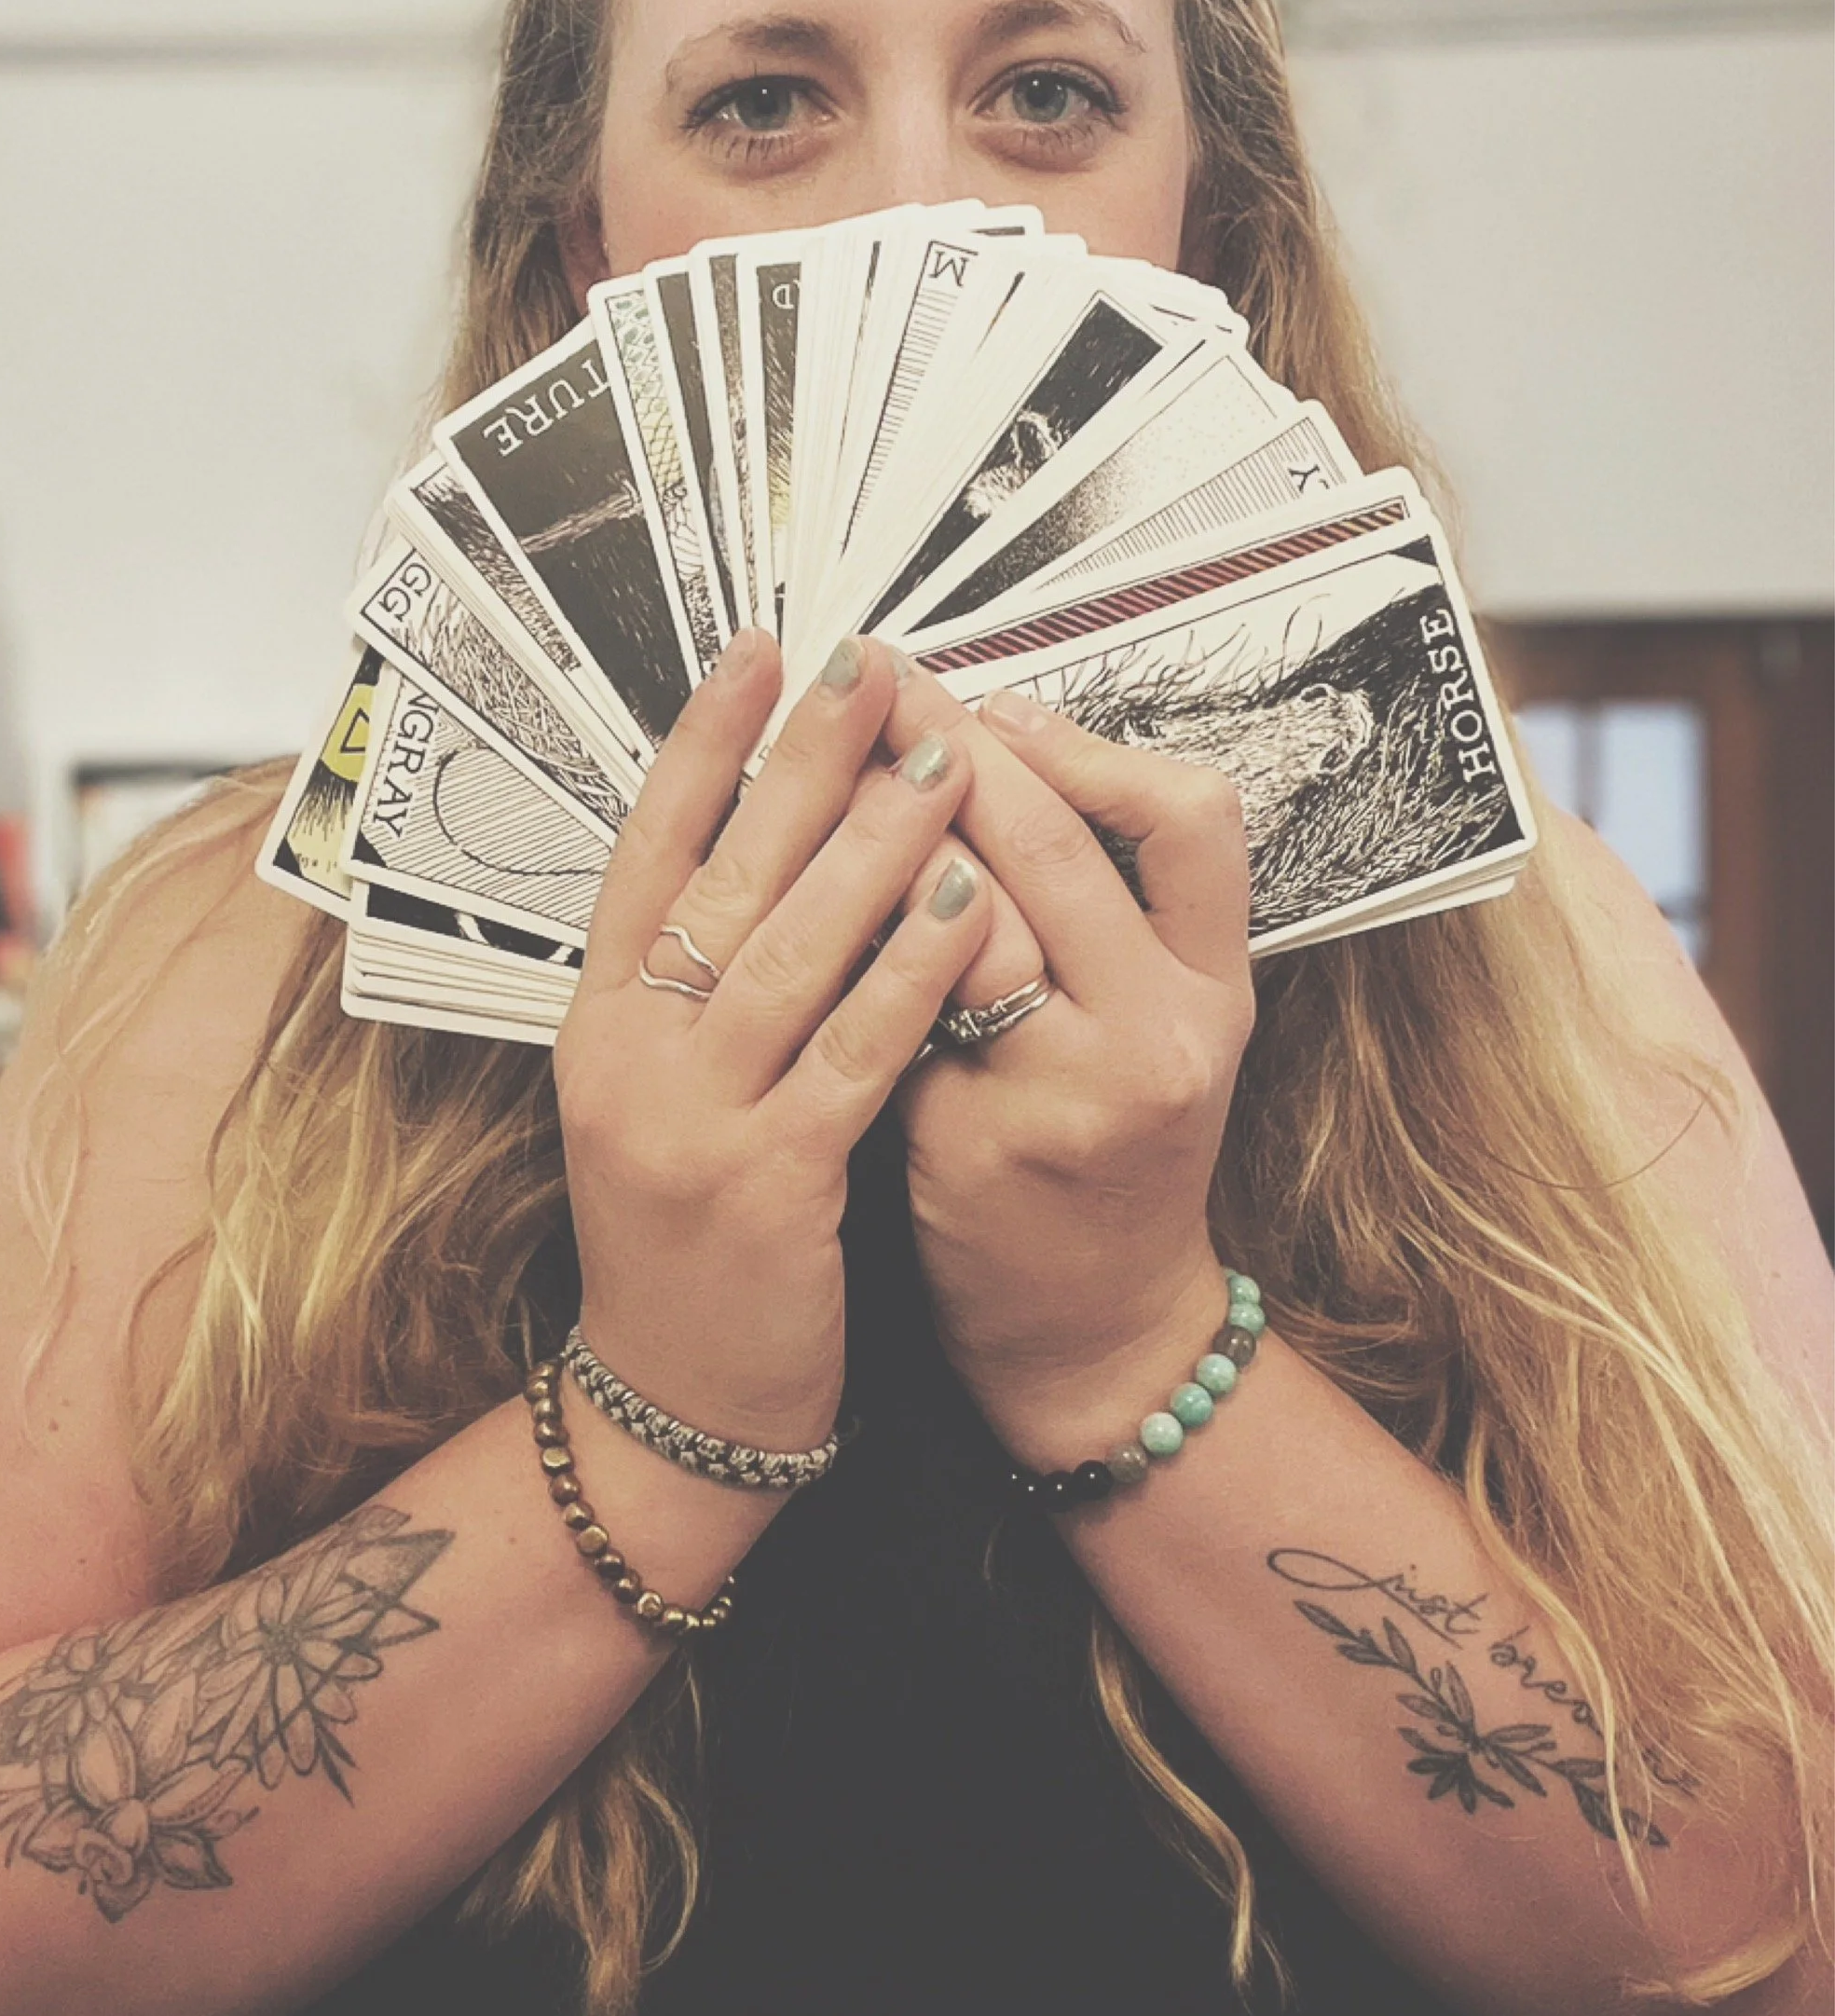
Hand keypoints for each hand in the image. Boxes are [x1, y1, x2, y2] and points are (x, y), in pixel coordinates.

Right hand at [554, 632, 993, 1455]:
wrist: (667, 1414)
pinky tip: (964, 902)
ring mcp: (686, 1121)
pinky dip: (909, 973)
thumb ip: (694, 989)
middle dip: (802, 759)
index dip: (703, 744)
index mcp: (595, 1023)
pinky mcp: (764, 1187)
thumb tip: (774, 848)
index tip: (762, 649)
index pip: (644, 849)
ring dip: (869, 843)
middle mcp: (624, 1056)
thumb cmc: (685, 1245)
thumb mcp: (654, 1101)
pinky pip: (851, 1055)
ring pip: (785, 951)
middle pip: (721, 875)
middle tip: (874, 662)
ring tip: (944, 753)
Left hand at [881, 668, 1255, 1467]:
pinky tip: (799, 905)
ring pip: (966, 925)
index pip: (1194, 818)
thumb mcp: (1155, 1026)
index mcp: (1217, 987)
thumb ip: (1104, 912)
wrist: (1095, 1327)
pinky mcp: (979, 1146)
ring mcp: (1072, 1094)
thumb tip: (991, 755)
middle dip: (950, 750)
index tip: (1001, 709)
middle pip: (1056, 849)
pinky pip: (899, 1019)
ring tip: (825, 773)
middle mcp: (1163, 1035)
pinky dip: (853, 956)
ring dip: (885, 838)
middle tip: (877, 688)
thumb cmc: (1110, 1152)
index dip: (1092, 747)